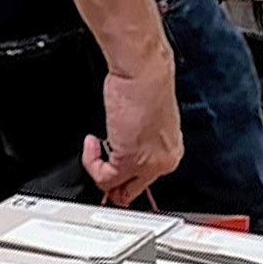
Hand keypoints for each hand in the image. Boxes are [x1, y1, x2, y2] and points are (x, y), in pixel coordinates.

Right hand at [83, 38, 182, 207]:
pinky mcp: (129, 160)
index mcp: (171, 150)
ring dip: (98, 171)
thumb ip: (138, 137)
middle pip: (133, 192)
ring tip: (93, 147)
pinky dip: (91, 163)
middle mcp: (164, 161)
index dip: (125, 178)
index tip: (110, 172)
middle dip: (111, 184)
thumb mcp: (146, 117)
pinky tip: (90, 142)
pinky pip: (104, 177)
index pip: (147, 180)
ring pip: (116, 189)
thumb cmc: (146, 82)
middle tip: (96, 171)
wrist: (143, 71)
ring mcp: (148, 164)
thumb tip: (122, 145)